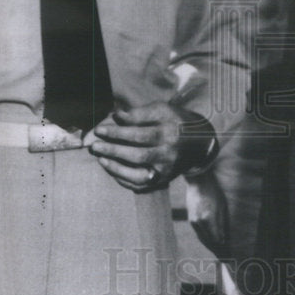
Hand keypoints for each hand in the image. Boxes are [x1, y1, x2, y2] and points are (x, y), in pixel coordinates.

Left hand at [86, 101, 213, 191]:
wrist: (199, 143)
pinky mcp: (163, 180)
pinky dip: (123, 179)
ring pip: (138, 176)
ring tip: (101, 158)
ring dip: (116, 168)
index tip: (99, 130)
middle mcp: (169, 154)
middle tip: (95, 146)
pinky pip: (140, 185)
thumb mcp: (163, 110)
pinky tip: (111, 168)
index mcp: (169, 133)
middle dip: (112, 151)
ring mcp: (166, 170)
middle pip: (137, 156)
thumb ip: (139, 113)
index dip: (117, 133)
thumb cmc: (177, 122)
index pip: (139, 134)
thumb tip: (116, 116)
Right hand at [186, 172, 229, 257]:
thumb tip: (222, 239)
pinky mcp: (190, 219)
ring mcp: (193, 221)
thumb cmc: (213, 192)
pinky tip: (210, 240)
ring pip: (202, 238)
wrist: (198, 182)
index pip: (216, 239)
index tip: (228, 255)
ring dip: (210, 245)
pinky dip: (204, 238)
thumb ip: (221, 224)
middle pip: (208, 241)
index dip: (222, 248)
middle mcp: (199, 223)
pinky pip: (198, 233)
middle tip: (224, 257)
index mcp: (208, 219)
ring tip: (218, 252)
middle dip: (216, 249)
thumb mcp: (222, 206)